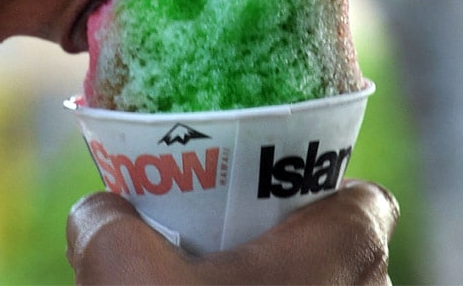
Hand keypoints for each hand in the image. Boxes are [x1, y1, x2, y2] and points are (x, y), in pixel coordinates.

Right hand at [66, 181, 398, 284]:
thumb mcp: (130, 285)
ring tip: (219, 284)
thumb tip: (95, 209)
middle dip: (291, 238)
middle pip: (344, 250)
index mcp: (345, 254)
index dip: (330, 186)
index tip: (282, 186)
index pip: (366, 201)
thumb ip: (105, 227)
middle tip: (234, 233)